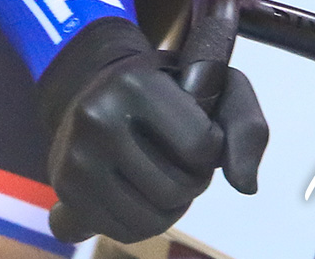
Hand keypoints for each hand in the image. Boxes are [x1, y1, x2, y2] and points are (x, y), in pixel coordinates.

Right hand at [38, 16, 268, 243]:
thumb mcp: (217, 85)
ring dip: (173, 207)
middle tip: (181, 156)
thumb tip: (246, 184)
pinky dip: (145, 221)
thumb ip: (247, 127)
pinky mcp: (67, 192)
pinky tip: (139, 190)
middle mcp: (97, 118)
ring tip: (164, 174)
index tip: (200, 129)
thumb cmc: (169, 90)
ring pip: (152, 219)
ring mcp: (76, 158)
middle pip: (178, 189)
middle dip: (194, 180)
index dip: (213, 148)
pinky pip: (126, 232)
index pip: (201, 146)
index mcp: (135, 83)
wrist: (97, 90)